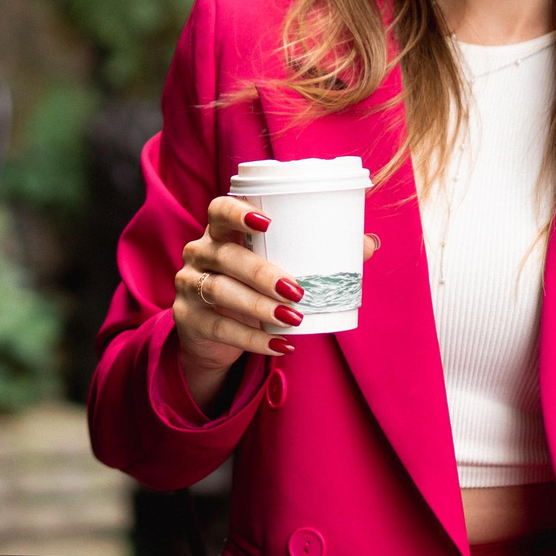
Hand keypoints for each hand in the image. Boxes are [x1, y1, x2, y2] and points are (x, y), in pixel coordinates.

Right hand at [173, 196, 379, 410]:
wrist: (211, 332)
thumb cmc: (250, 286)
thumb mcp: (275, 266)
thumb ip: (317, 252)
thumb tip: (368, 243)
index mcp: (220, 231)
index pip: (218, 209)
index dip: (238, 212)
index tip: (267, 222)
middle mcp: (199, 253)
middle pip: (225, 256)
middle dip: (261, 272)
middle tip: (296, 290)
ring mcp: (189, 285)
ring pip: (220, 292)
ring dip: (259, 307)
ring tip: (292, 318)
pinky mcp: (188, 319)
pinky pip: (220, 328)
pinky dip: (253, 339)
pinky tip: (280, 345)